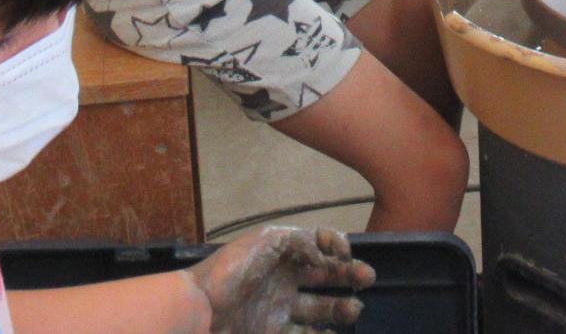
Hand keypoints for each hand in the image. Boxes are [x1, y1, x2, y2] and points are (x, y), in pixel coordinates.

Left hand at [185, 226, 372, 333]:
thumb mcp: (266, 241)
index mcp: (283, 253)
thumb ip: (300, 242)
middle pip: (324, 277)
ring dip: (340, 308)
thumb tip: (327, 255)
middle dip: (349, 275)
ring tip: (354, 310)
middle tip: (367, 278)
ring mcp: (280, 309)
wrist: (198, 311)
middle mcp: (285, 279)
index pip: (318, 244)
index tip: (346, 253)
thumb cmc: (232, 271)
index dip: (336, 245)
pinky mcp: (272, 333)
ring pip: (320, 309)